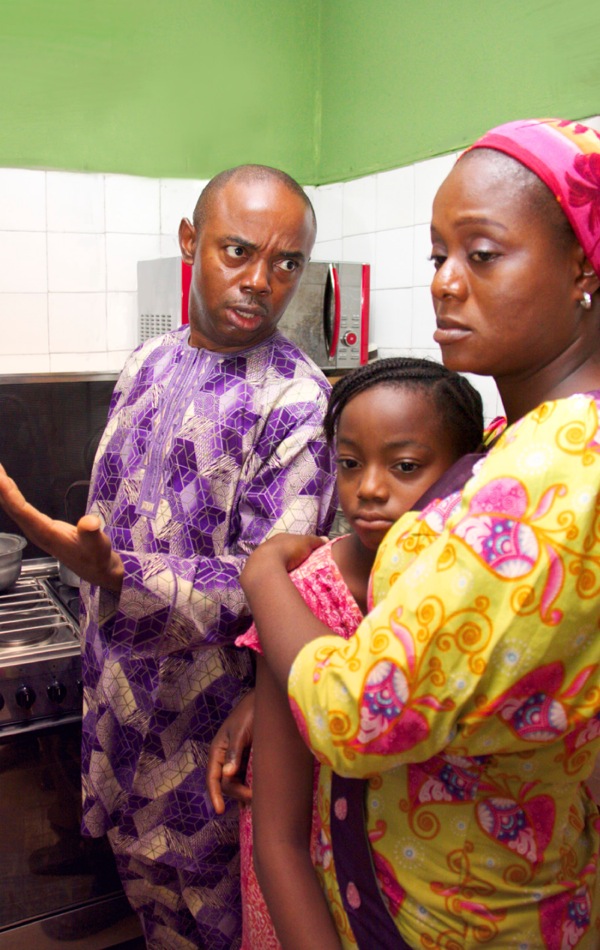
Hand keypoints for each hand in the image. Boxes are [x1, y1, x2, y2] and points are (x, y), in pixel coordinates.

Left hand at [0, 465, 123, 593]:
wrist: (98, 571)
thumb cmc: (97, 557)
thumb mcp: (99, 546)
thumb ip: (92, 534)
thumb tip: (89, 522)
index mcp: (47, 534)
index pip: (23, 512)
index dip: (10, 495)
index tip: (0, 478)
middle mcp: (37, 532)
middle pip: (13, 508)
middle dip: (1, 488)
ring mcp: (37, 530)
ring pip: (14, 509)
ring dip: (4, 491)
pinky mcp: (41, 528)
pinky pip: (20, 510)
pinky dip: (12, 496)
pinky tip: (9, 487)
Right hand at [207, 690, 254, 813]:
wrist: (265, 701)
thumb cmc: (249, 713)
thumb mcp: (240, 731)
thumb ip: (234, 751)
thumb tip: (227, 774)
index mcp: (218, 751)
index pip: (212, 778)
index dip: (215, 795)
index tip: (220, 810)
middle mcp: (225, 758)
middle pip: (226, 784)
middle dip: (237, 793)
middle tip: (254, 798)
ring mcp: (237, 760)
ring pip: (237, 783)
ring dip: (245, 792)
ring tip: (259, 800)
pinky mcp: (248, 760)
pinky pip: (246, 778)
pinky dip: (250, 787)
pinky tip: (258, 797)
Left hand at [240, 533, 324, 597]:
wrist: (266, 565)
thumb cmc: (288, 550)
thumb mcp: (306, 542)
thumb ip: (316, 541)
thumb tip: (326, 540)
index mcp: (280, 538)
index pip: (292, 542)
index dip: (300, 547)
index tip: (307, 556)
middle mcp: (269, 546)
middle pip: (283, 553)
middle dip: (290, 559)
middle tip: (301, 569)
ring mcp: (262, 559)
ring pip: (274, 563)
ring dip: (282, 569)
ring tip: (292, 577)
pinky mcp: (258, 571)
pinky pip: (270, 573)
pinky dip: (275, 576)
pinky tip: (281, 581)